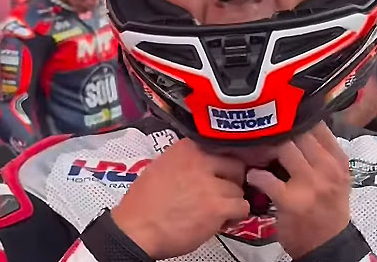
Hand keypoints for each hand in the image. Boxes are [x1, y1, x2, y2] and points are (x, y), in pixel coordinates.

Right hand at [111, 139, 248, 258]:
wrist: (135, 229)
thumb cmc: (143, 204)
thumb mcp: (160, 166)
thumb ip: (185, 160)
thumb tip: (203, 164)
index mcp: (186, 148)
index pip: (220, 146)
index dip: (222, 162)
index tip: (221, 171)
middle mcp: (200, 161)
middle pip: (235, 165)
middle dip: (231, 179)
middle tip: (222, 191)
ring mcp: (210, 184)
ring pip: (238, 189)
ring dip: (231, 200)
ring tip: (218, 210)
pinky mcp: (217, 207)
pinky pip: (241, 207)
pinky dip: (236, 215)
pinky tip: (223, 220)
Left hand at [246, 122, 350, 258]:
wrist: (328, 245)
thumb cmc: (329, 207)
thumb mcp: (336, 177)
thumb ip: (322, 152)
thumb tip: (298, 123)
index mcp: (338, 161)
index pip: (318, 126)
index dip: (296, 116)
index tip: (281, 115)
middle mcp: (327, 169)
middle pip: (298, 133)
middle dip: (278, 130)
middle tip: (263, 130)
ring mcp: (310, 185)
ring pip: (283, 148)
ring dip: (265, 148)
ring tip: (256, 150)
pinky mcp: (290, 201)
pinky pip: (267, 178)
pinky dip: (256, 175)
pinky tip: (253, 176)